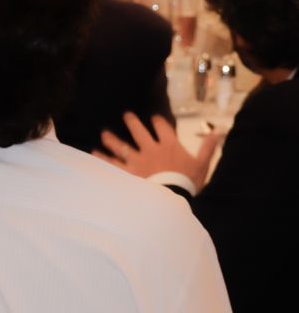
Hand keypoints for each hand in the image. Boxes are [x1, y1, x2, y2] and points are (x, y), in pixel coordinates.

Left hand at [96, 112, 221, 192]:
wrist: (171, 197)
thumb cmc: (187, 182)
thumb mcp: (202, 164)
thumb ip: (207, 148)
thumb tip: (217, 133)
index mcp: (169, 146)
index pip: (163, 127)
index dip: (158, 121)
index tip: (154, 117)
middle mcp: (151, 150)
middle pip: (139, 132)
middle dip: (132, 122)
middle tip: (126, 115)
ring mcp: (137, 161)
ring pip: (122, 146)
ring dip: (112, 139)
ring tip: (104, 133)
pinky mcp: (127, 172)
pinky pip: (112, 164)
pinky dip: (102, 158)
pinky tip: (94, 153)